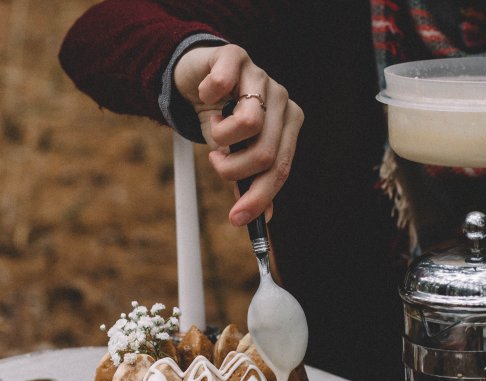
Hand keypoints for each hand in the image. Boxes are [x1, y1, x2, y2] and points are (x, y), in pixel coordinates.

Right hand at [174, 44, 303, 225]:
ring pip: (247, 125)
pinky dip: (206, 99)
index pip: (279, 168)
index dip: (258, 197)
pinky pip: (220, 87)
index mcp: (287, 126)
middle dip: (232, 169)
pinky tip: (206, 95)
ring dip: (219, 136)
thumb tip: (261, 220)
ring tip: (215, 126)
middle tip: (216, 160)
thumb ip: (249, 182)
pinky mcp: (236, 56)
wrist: (199, 79)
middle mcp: (281, 100)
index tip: (236, 219)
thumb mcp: (235, 155)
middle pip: (265, 154)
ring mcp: (261, 76)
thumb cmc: (221, 120)